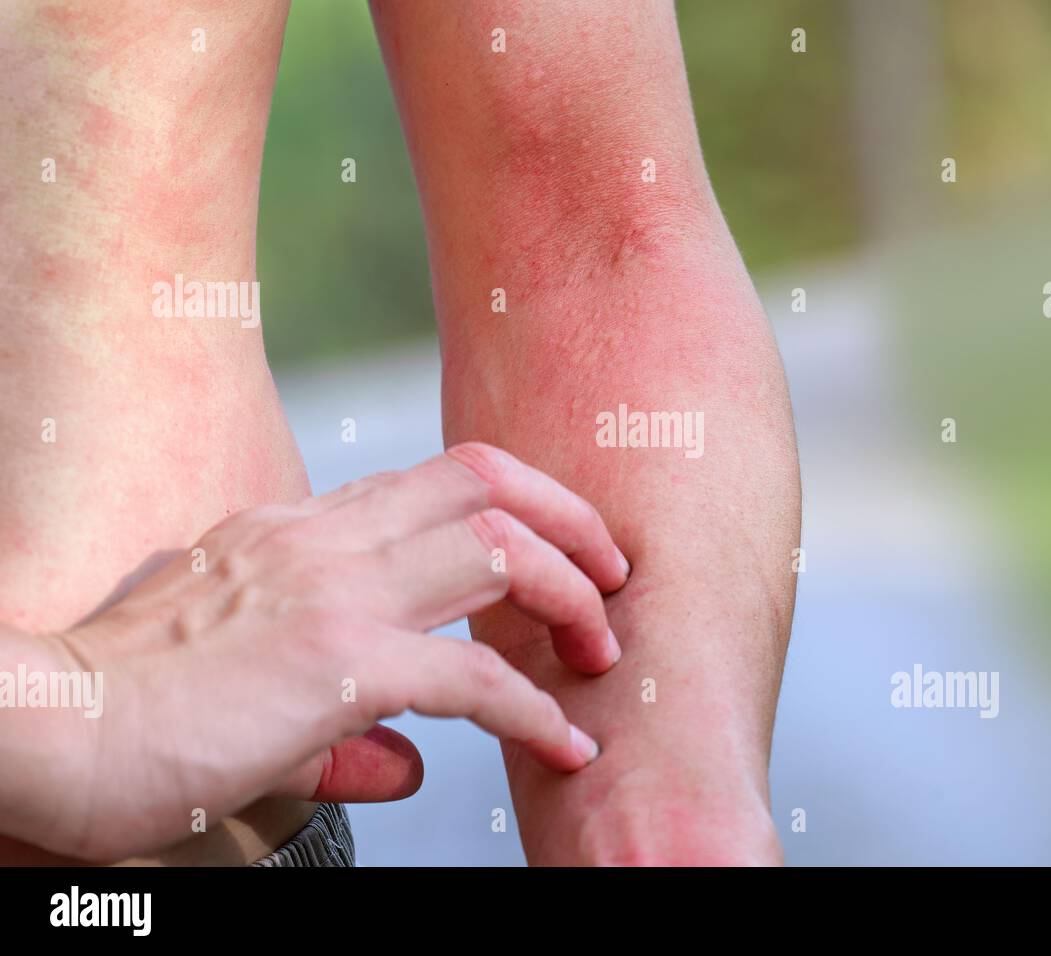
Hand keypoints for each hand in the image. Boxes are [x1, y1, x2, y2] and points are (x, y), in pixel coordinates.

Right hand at [0, 443, 628, 860]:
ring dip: (570, 600)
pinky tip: (563, 744)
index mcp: (300, 530)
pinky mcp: (334, 667)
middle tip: (613, 576)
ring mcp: (332, 594)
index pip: (437, 480)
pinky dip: (533, 711)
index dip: (520, 505)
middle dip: (572, 522)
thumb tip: (412, 763)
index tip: (562, 549)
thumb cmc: (127, 707)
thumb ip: (339, 720)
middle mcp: (323, 541)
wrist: (38, 728)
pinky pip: (472, 679)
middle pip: (486, 485)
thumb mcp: (242, 683)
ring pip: (497, 553)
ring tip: (599, 655)